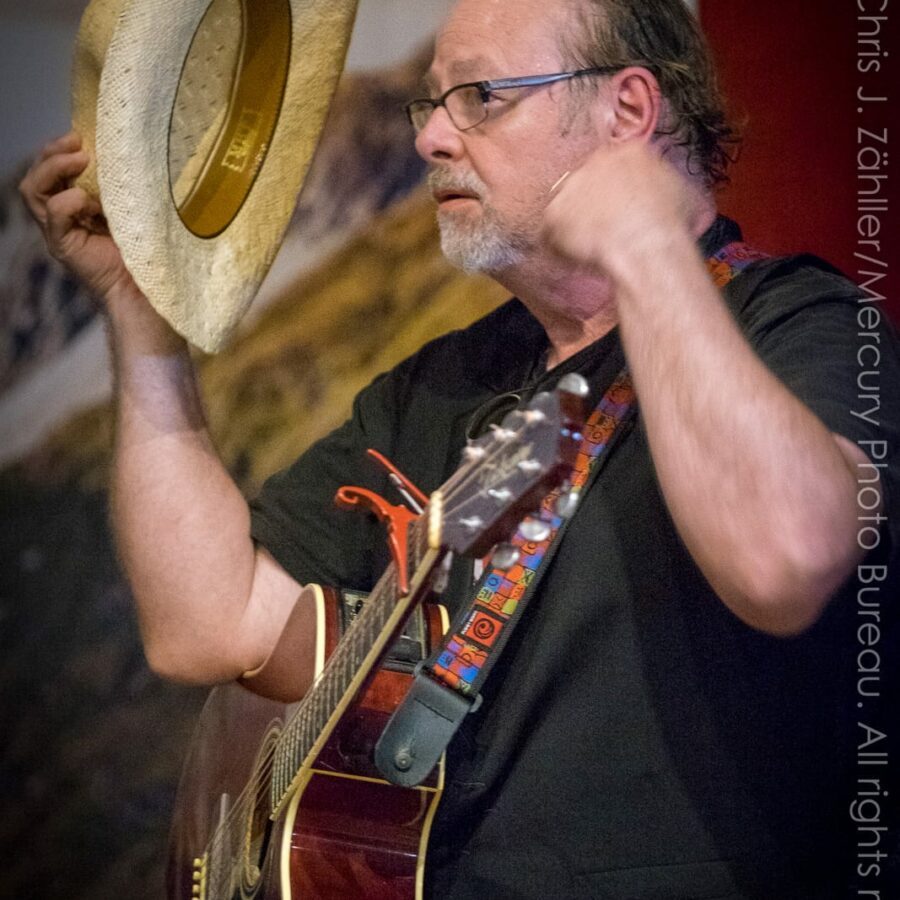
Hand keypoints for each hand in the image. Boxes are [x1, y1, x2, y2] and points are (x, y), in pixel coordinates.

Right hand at [19, 130, 139, 303]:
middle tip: (76, 142)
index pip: (52, 170)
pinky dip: (68, 201)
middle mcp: (60, 216)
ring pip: (33, 190)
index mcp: (74, 204)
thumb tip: (123, 153)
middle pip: (36, 175)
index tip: (81, 135)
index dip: (59, 149)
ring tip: (80, 160)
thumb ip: (118, 186)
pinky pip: (53, 213)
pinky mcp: (62, 244)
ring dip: (54, 169)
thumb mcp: (129, 208)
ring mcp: (57, 230)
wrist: (144, 286)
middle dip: (52, 153)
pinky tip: (90, 201)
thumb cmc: (143, 247)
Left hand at [542, 142, 706, 282]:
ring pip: (568, 206)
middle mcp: (598, 161)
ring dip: (576, 226)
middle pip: (589, 182)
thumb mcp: (682, 195)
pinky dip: (561, 248)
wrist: (644, 245)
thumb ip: (665, 188)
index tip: (619, 209)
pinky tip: (580, 260)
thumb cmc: (669, 226)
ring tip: (593, 250)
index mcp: (632, 152)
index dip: (616, 192)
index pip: (617, 166)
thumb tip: (665, 196)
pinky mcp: (554, 213)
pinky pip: (551, 233)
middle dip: (593, 206)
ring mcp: (573, 185)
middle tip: (604, 232)